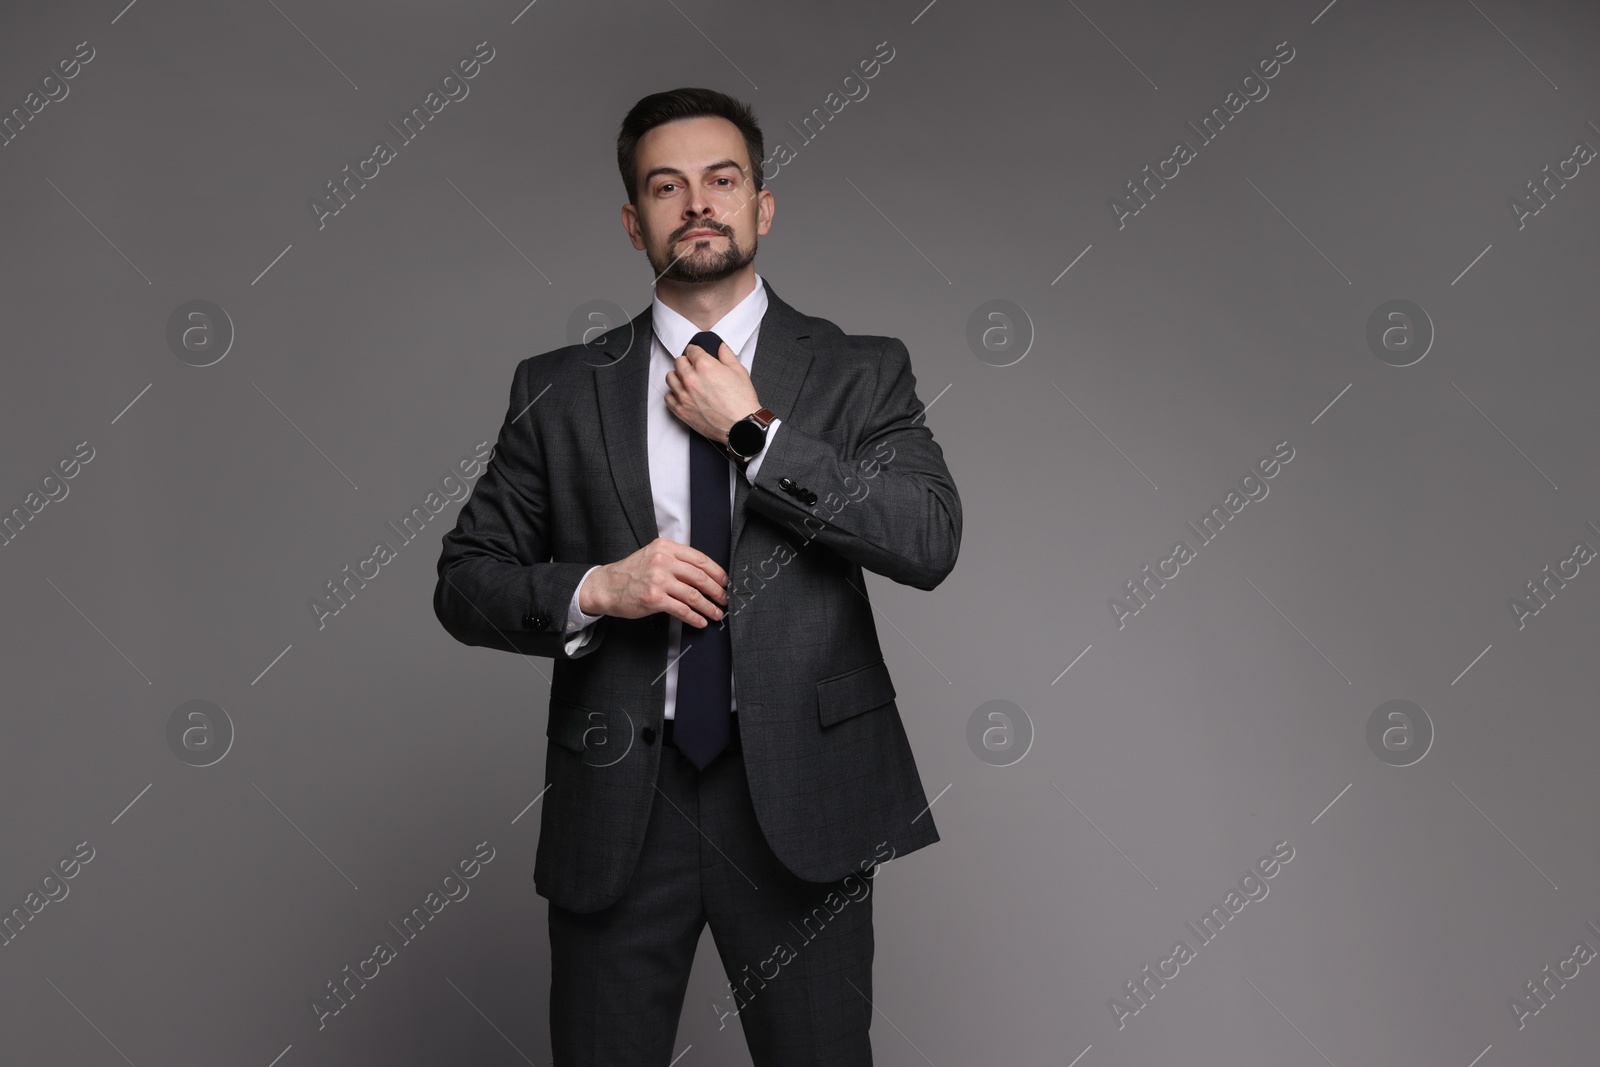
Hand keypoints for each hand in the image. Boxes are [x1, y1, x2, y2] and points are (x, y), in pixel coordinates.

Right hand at [579, 537, 728, 627]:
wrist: (606, 586)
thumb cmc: (631, 573)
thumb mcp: (653, 555)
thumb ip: (675, 559)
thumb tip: (704, 574)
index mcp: (665, 547)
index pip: (700, 559)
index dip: (717, 572)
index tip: (725, 581)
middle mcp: (663, 561)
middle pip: (700, 577)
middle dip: (717, 590)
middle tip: (724, 599)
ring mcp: (658, 580)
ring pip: (693, 595)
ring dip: (709, 606)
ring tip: (716, 613)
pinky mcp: (654, 599)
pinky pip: (682, 610)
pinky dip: (695, 617)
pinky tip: (700, 621)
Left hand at [664, 337, 759, 442]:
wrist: (741, 426)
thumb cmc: (742, 402)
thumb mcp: (739, 371)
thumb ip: (727, 355)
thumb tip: (720, 347)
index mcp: (705, 365)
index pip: (691, 350)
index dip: (696, 352)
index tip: (697, 355)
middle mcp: (691, 378)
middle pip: (678, 362)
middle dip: (687, 363)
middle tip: (695, 368)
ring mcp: (684, 395)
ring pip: (670, 377)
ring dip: (678, 377)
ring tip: (688, 381)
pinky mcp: (681, 410)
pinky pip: (668, 397)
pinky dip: (674, 394)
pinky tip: (684, 395)